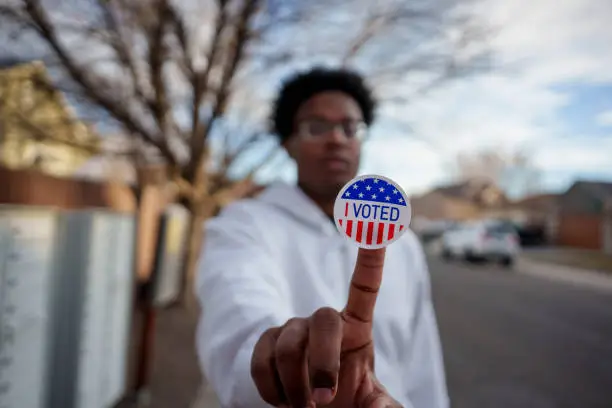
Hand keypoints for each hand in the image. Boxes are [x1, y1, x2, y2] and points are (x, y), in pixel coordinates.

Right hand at [250, 248, 401, 406]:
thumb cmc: (349, 404)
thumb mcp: (373, 404)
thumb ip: (384, 407)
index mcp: (356, 328)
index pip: (365, 285)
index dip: (371, 255)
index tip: (378, 222)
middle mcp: (323, 323)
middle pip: (322, 320)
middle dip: (322, 362)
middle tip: (324, 399)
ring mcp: (292, 331)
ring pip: (287, 345)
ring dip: (295, 385)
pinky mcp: (266, 345)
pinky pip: (261, 359)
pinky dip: (271, 388)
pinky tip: (283, 401)